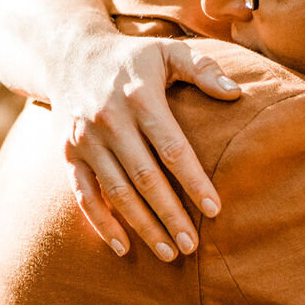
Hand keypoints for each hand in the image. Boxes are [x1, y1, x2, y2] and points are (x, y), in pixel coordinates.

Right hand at [49, 31, 240, 259]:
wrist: (68, 53)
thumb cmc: (131, 58)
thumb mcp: (167, 51)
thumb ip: (203, 68)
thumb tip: (236, 92)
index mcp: (139, 97)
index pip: (172, 148)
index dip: (194, 181)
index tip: (214, 210)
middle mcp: (109, 120)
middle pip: (146, 178)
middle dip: (170, 215)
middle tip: (192, 246)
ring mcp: (86, 140)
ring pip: (117, 192)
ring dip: (143, 226)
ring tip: (169, 253)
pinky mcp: (68, 155)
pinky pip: (84, 196)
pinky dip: (102, 224)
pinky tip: (124, 248)